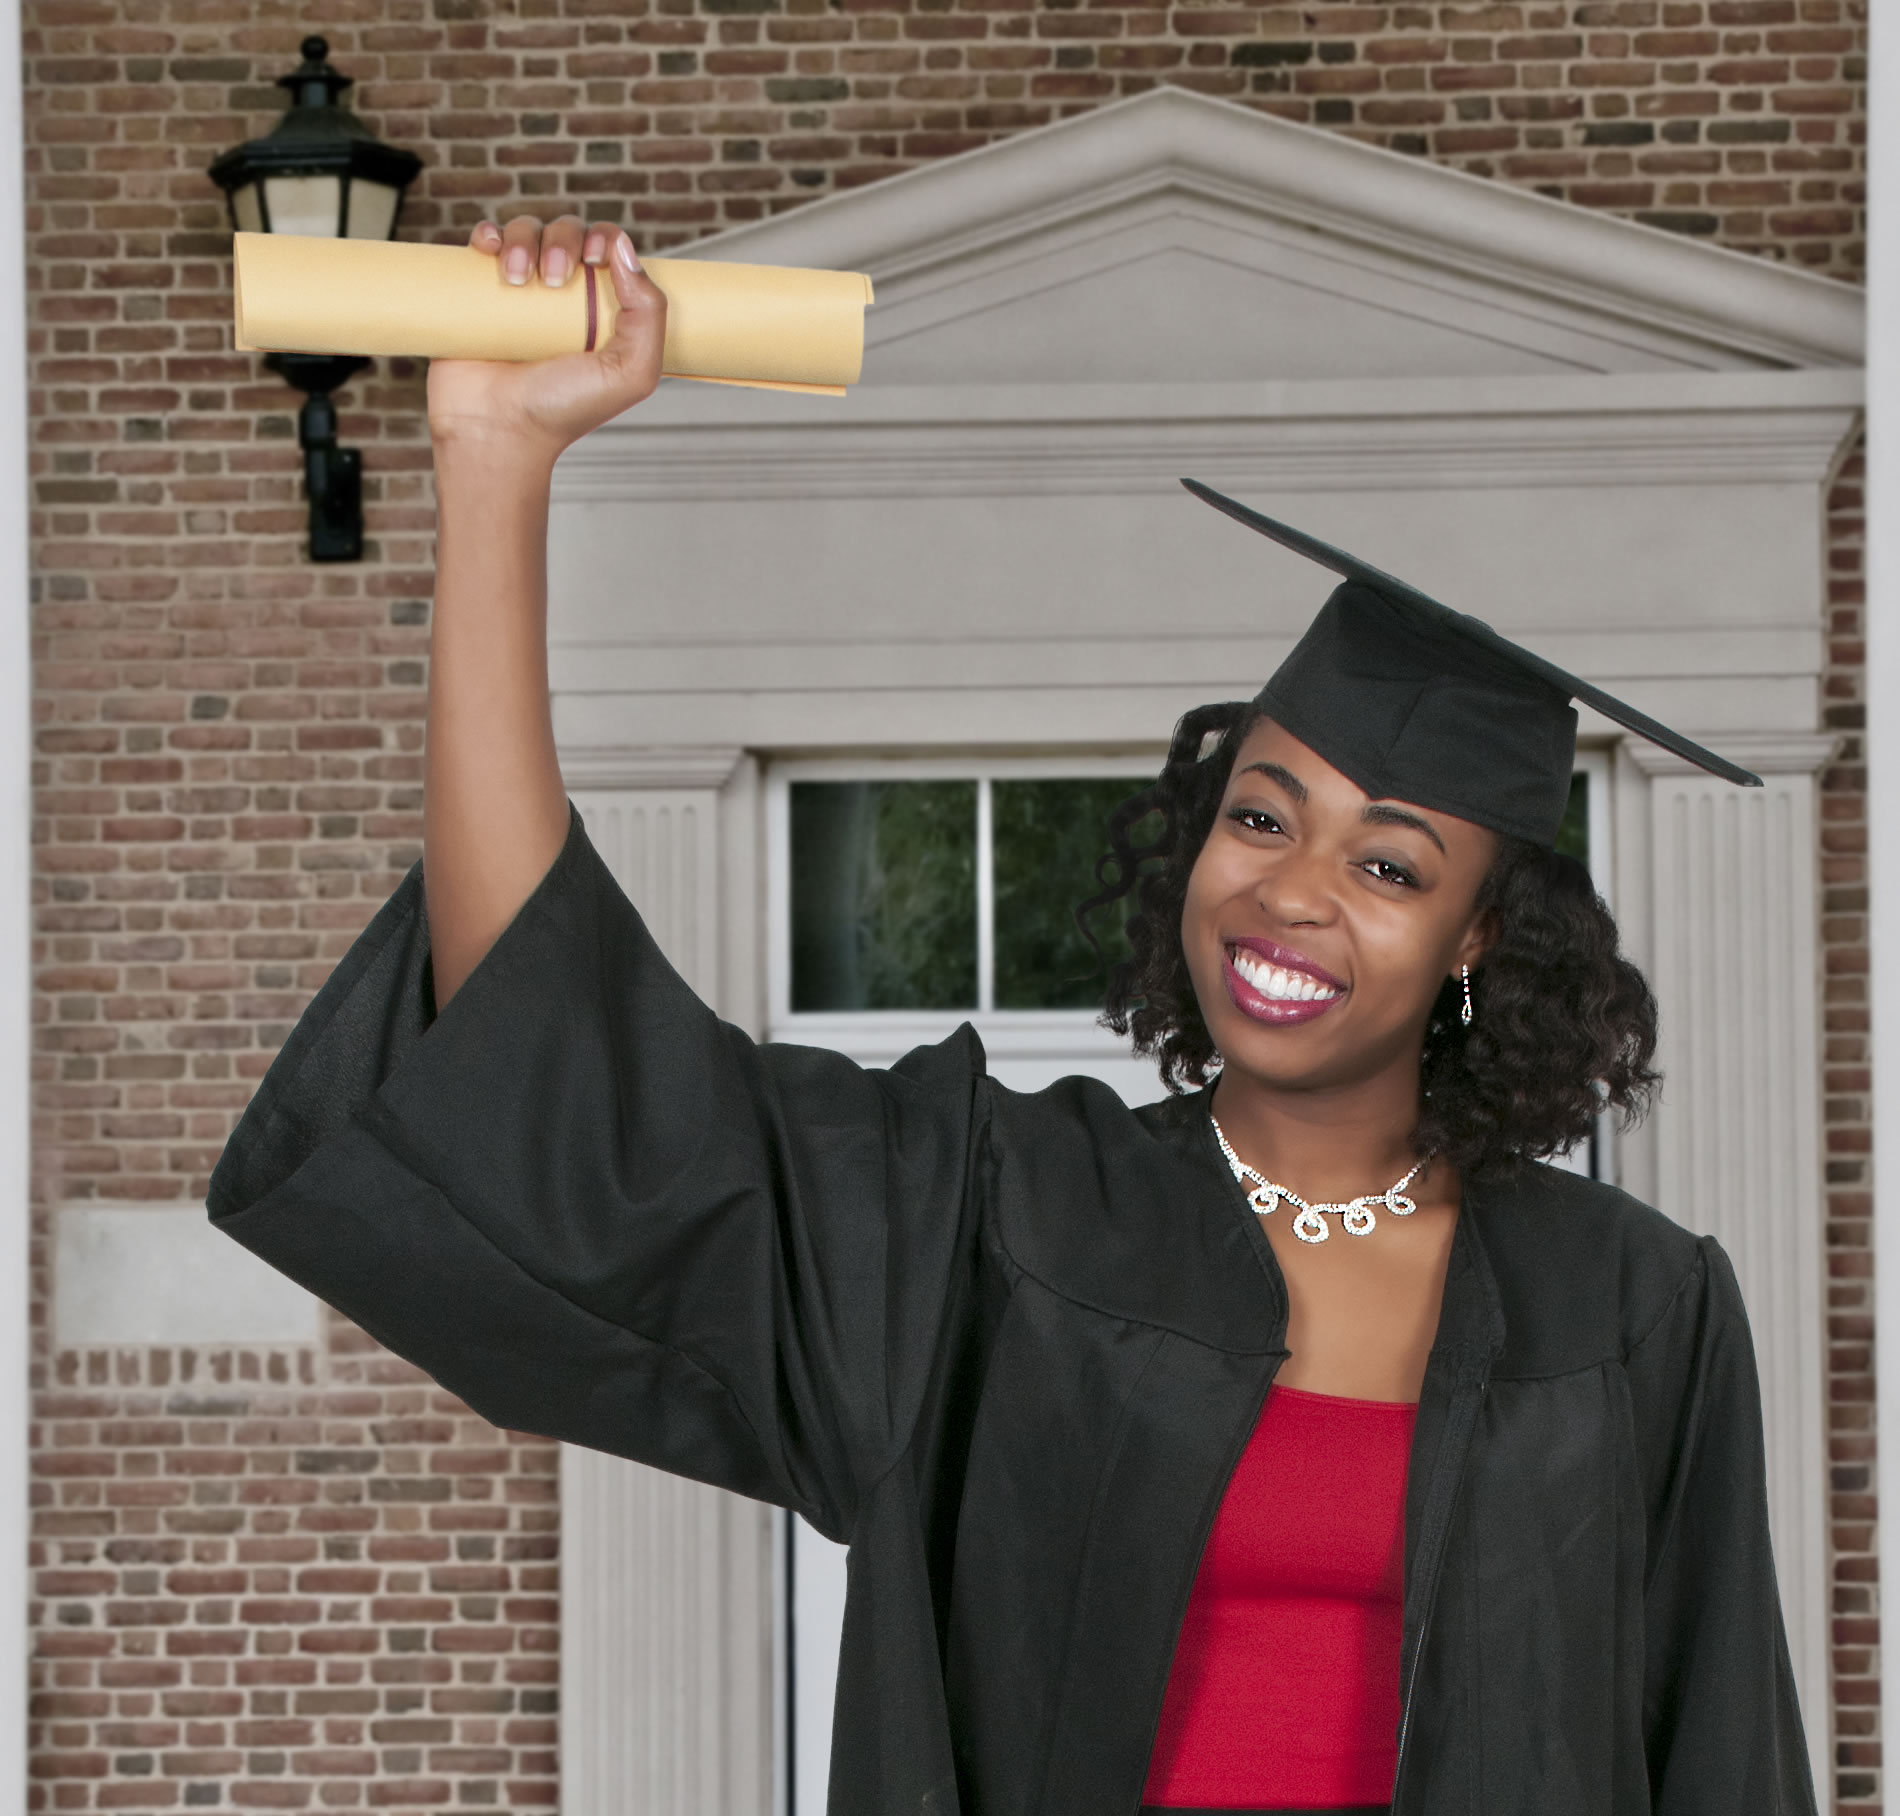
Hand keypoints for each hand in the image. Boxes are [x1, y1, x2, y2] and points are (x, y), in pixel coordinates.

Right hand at [425, 214, 667, 468]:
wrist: (499, 430)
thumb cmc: (565, 411)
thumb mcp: (630, 373)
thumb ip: (648, 315)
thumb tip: (625, 249)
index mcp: (603, 309)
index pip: (610, 248)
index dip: (605, 238)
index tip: (596, 257)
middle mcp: (563, 296)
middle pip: (568, 230)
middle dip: (564, 240)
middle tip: (555, 280)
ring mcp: (520, 292)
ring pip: (526, 230)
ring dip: (523, 238)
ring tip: (518, 280)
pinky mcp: (478, 293)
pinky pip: (485, 241)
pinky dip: (489, 235)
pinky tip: (491, 252)